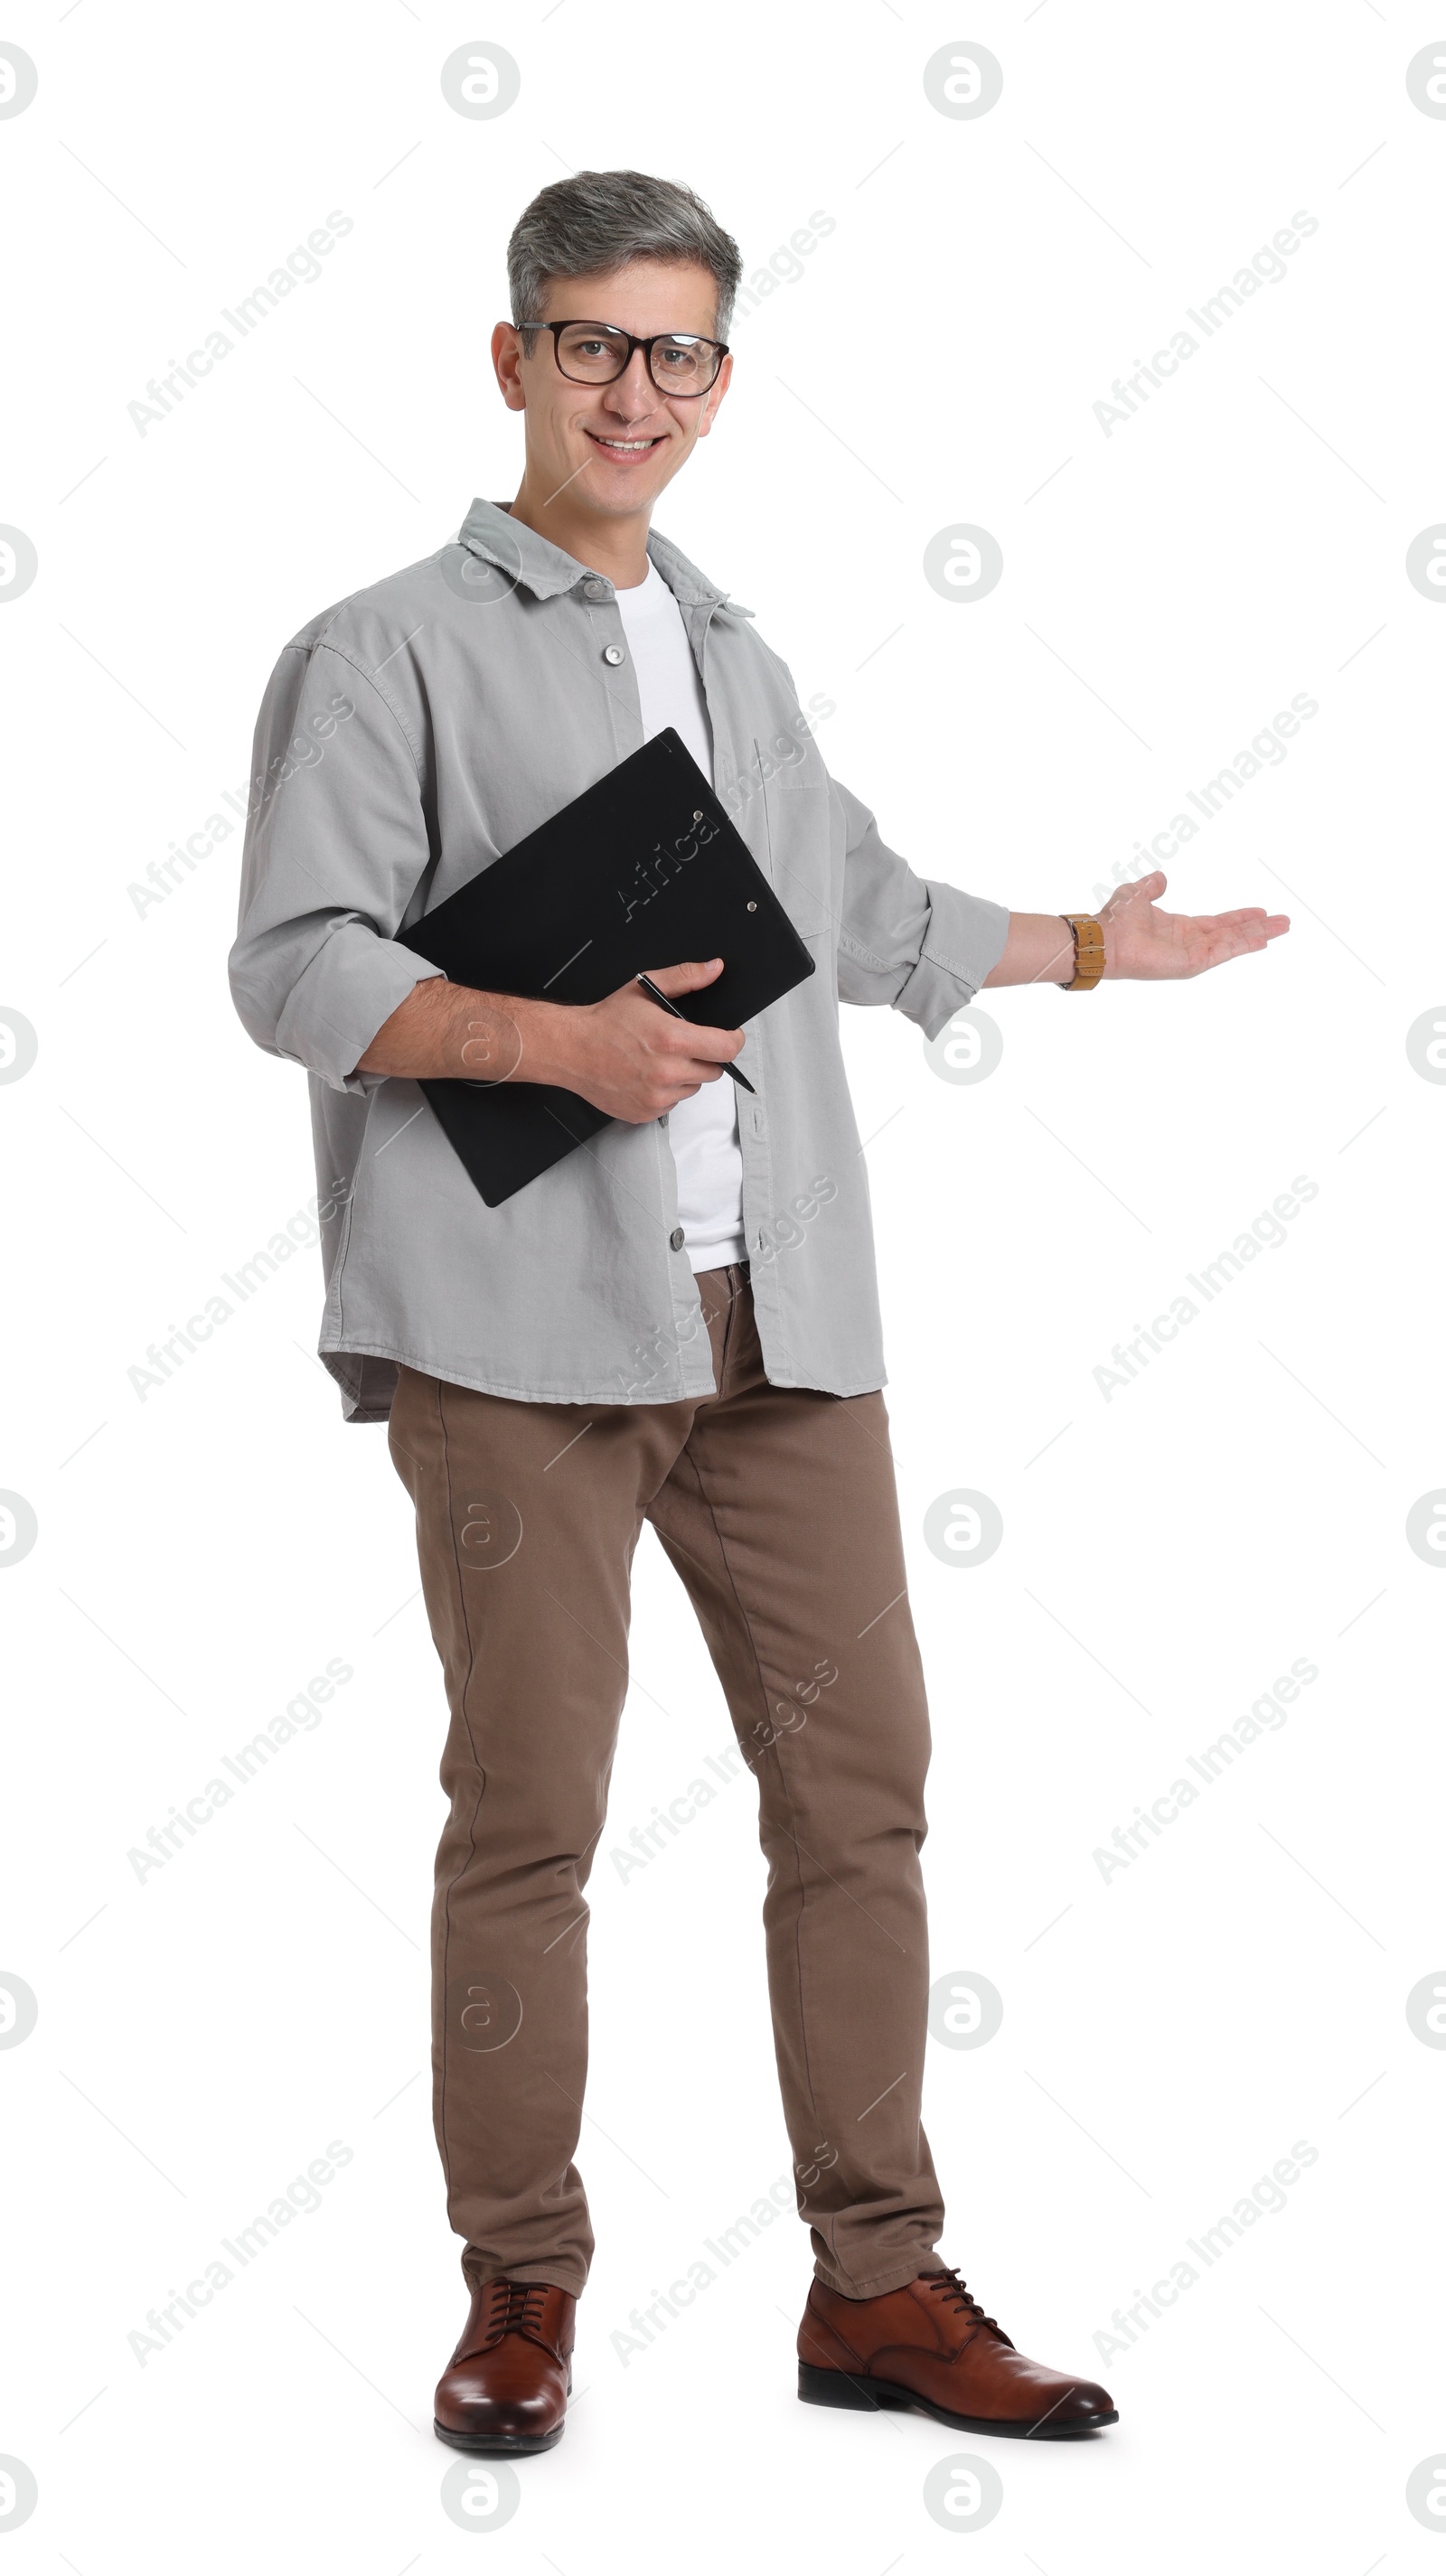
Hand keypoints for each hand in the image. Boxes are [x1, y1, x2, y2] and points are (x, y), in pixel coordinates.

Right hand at [563, 958, 743, 1122]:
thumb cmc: (605, 1021)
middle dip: (705, 1057)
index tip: (729, 1036)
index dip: (733, 1041)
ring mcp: (657, 1096)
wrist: (571, 1049)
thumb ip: (685, 977)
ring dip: (685, 1076)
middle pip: (714, 1071)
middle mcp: (667, 1072)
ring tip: (659, 1060)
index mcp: (672, 1040)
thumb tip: (714, 969)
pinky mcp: (646, 1112)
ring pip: (693, 1088)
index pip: (726, 1049)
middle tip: (682, 1045)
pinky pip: (672, 1104)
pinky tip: (647, 1076)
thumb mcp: (645, 989)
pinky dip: (666, 1092)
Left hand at [1098, 871, 1289, 978]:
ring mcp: (1193, 955)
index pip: (1218, 923)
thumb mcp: (1137, 893)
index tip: (1260, 912)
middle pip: (1232, 934)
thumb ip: (1152, 886)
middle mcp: (1190, 943)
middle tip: (1283, 922)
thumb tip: (1161, 878)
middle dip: (1258, 928)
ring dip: (1258, 935)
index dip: (1239, 917)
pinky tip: (1263, 940)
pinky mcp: (1192, 964)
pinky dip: (1244, 945)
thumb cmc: (1116, 919)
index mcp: (1180, 928)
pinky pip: (1223, 952)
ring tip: (1282, 928)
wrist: (1106, 937)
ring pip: (1233, 943)